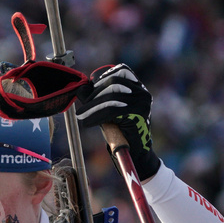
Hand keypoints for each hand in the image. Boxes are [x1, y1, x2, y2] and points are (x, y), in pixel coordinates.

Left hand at [76, 64, 159, 179]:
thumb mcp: (107, 110)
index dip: (104, 76)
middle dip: (94, 94)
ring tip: (81, 116)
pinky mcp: (138, 113)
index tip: (91, 89)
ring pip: (112, 96)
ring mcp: (142, 102)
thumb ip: (95, 98)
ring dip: (92, 106)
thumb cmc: (121, 131)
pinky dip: (96, 116)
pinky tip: (87, 123)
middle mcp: (142, 92)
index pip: (122, 70)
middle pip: (114, 82)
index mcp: (138, 87)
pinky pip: (112, 110)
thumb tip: (80, 88)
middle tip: (81, 108)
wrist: (135, 152)